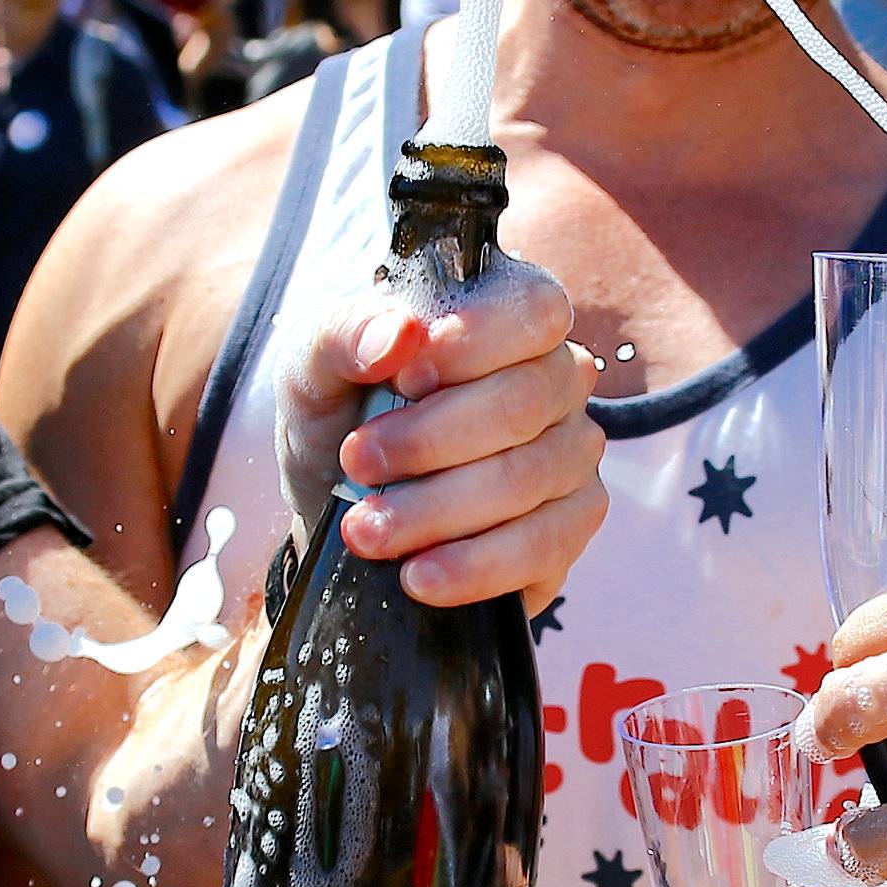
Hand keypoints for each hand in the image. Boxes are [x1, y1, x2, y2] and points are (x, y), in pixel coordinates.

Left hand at [271, 262, 604, 611]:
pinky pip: (542, 546)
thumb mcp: (314, 366)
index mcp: (511, 317)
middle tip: (358, 461)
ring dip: (435, 511)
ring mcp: (572, 454)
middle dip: (429, 440)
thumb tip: (399, 333)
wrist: (339, 507)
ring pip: (524, 479)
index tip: (402, 380)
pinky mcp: (569, 527)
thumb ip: (345, 334)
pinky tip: (420, 575)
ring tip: (368, 529)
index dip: (472, 344)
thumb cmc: (342, 417)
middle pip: (521, 402)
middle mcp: (557, 379)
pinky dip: (473, 566)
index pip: (533, 310)